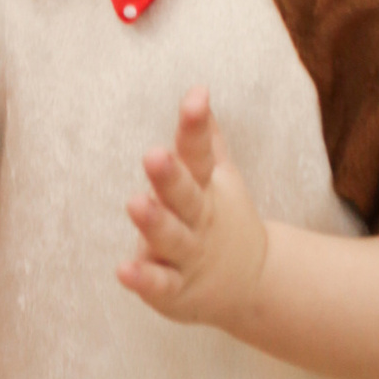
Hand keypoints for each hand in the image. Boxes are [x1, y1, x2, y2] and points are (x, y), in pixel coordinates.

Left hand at [118, 91, 266, 332]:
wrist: (254, 282)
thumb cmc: (221, 218)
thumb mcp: (218, 178)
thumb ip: (203, 138)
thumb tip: (198, 88)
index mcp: (207, 187)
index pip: (200, 152)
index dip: (196, 125)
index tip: (195, 97)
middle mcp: (201, 218)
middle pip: (185, 195)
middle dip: (170, 176)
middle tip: (154, 154)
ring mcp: (191, 255)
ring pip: (172, 238)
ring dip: (154, 223)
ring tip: (136, 203)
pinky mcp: (179, 290)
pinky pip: (162, 284)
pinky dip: (145, 279)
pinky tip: (124, 270)